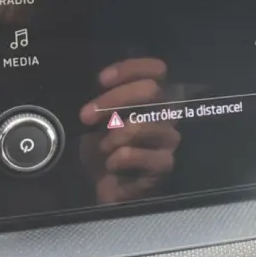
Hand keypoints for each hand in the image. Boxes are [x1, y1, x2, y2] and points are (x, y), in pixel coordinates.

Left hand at [79, 58, 180, 203]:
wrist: (105, 188)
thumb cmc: (103, 149)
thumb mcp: (99, 118)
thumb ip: (106, 98)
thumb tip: (100, 81)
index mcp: (154, 99)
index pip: (157, 69)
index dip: (130, 69)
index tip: (101, 80)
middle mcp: (168, 114)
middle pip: (151, 91)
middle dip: (112, 100)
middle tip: (86, 116)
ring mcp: (169, 139)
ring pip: (140, 125)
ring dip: (111, 137)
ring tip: (103, 149)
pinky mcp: (164, 165)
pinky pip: (133, 154)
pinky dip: (114, 160)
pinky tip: (113, 167)